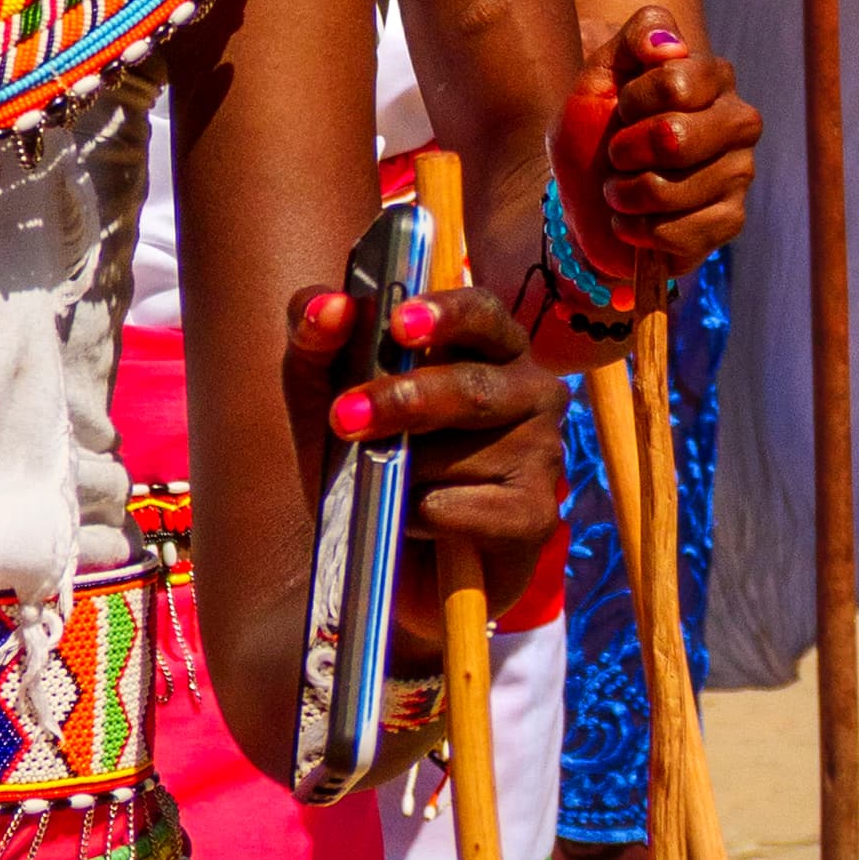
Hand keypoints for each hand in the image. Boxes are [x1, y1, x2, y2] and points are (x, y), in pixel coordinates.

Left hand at [285, 273, 562, 645]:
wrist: (382, 554)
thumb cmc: (365, 451)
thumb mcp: (322, 390)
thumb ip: (316, 339)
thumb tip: (333, 304)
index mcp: (485, 346)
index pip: (482, 311)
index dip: (446, 314)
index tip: (400, 324)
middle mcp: (530, 391)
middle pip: (475, 386)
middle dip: (404, 401)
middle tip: (345, 418)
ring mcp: (543, 454)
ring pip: (467, 453)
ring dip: (405, 471)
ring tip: (381, 482)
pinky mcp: (537, 516)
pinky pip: (470, 509)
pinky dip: (423, 516)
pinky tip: (412, 520)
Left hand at [555, 8, 759, 287]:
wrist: (582, 187)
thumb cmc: (596, 123)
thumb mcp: (601, 72)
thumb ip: (635, 38)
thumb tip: (670, 44)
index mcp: (713, 77)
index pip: (675, 82)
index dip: (632, 99)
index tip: (621, 107)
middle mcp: (738, 122)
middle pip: (676, 139)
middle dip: (624, 151)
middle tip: (615, 154)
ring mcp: (739, 174)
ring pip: (670, 190)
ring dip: (624, 194)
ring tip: (618, 189)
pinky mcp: (731, 222)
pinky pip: (681, 233)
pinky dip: (640, 229)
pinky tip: (633, 220)